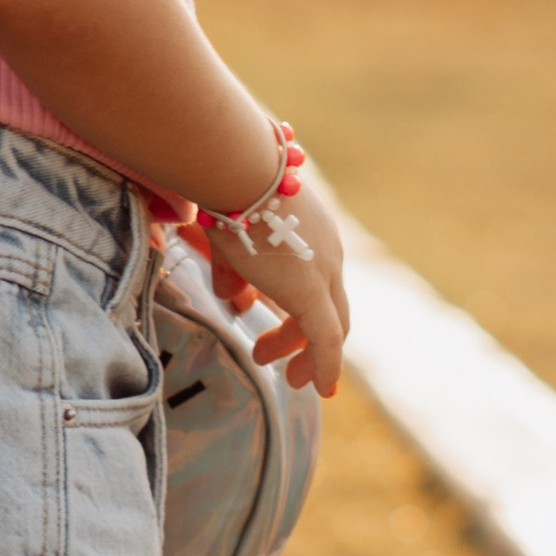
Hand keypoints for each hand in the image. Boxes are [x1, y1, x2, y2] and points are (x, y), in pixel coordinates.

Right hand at [210, 167, 346, 397]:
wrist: (236, 169)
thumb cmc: (225, 188)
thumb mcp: (229, 234)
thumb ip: (234, 269)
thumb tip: (233, 298)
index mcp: (313, 232)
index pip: (318, 280)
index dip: (304, 308)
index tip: (282, 328)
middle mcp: (328, 252)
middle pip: (329, 306)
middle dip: (303, 336)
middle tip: (271, 354)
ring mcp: (324, 272)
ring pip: (330, 326)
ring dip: (307, 354)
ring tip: (284, 374)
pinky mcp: (312, 294)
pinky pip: (327, 341)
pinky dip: (325, 366)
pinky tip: (319, 387)